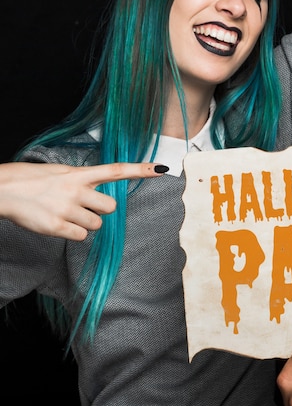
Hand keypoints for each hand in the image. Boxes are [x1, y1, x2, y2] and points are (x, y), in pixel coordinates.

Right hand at [0, 161, 167, 240]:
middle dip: (101, 210)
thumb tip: (98, 192)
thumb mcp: (61, 172)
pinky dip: (73, 233)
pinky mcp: (55, 226)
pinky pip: (80, 236)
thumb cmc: (32, 180)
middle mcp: (76, 189)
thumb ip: (82, 180)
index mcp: (79, 173)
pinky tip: (59, 224)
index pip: (116, 170)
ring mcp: (66, 208)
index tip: (161, 169)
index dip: (140, 170)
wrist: (3, 190)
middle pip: (111, 207)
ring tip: (65, 214)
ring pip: (96, 225)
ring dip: (85, 223)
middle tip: (83, 206)